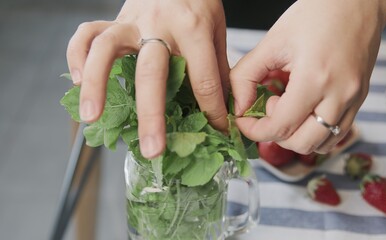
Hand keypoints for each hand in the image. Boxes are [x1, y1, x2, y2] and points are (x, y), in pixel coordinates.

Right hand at [67, 0, 228, 157]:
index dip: (213, 110)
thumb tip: (227, 104)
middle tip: (152, 150)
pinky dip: (77, 55)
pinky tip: (79, 82)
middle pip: (152, 73)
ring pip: (107, 50)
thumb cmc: (199, 2)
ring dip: (97, 85)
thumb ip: (219, 66)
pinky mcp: (115, 19)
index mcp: (193, 28)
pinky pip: (87, 33)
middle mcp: (160, 25)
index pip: (204, 80)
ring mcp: (132, 21)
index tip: (217, 131)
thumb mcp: (217, 30)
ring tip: (92, 118)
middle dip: (152, 116)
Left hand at [230, 0, 385, 153]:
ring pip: (322, 144)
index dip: (255, 130)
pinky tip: (304, 111)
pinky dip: (315, 132)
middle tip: (266, 110)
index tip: (244, 122)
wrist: (359, 1)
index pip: (281, 126)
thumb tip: (237, 105)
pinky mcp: (360, 100)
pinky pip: (337, 133)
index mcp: (315, 78)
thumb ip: (247, 75)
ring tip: (288, 108)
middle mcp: (339, 95)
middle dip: (275, 135)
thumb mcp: (273, 41)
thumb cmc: (317, 13)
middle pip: (301, 143)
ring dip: (296, 137)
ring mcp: (354, 100)